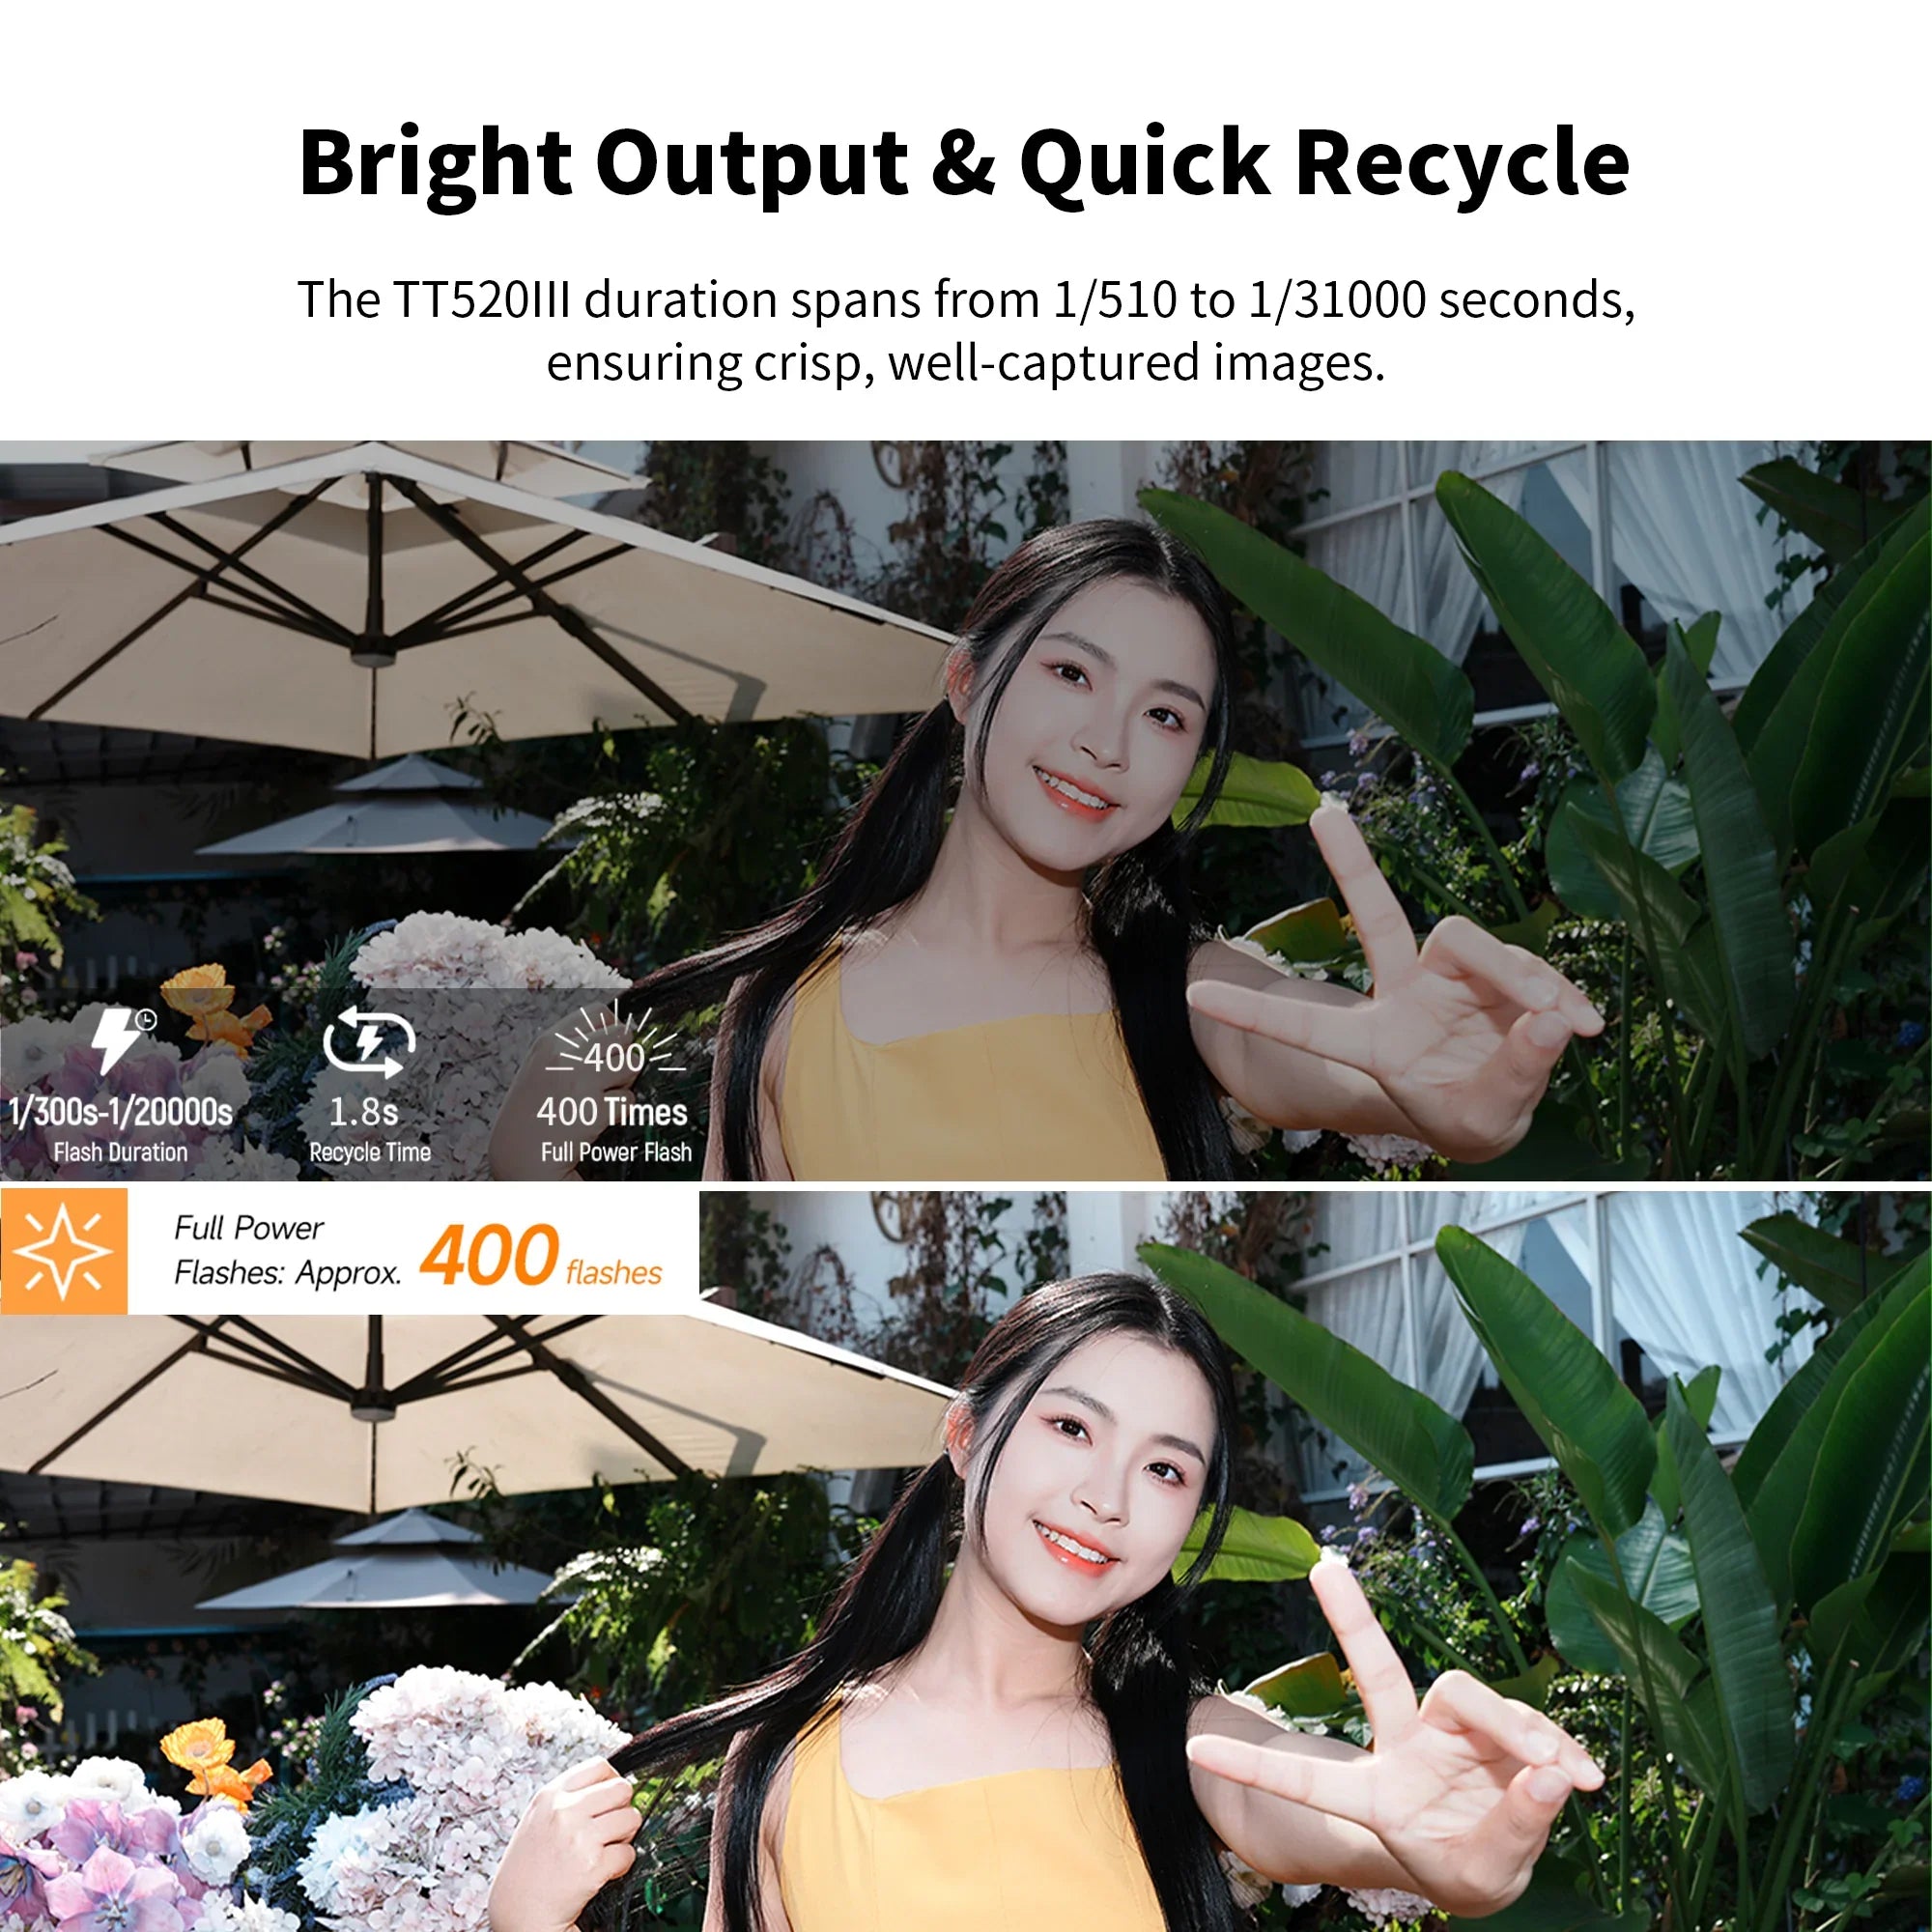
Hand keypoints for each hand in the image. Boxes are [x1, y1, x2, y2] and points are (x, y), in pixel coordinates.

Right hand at [488, 1758, 641, 1931]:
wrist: (517, 1913)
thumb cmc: (527, 1870)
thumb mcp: (538, 1819)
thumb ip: (568, 1798)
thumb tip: (610, 1785)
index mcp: (550, 1795)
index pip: (599, 1766)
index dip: (612, 1781)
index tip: (610, 1798)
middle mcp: (564, 1811)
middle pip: (622, 1788)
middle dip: (623, 1808)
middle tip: (611, 1828)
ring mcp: (579, 1837)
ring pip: (631, 1818)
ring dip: (625, 1836)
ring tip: (607, 1850)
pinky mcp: (592, 1865)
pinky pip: (628, 1854)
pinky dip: (622, 1864)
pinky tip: (604, 1872)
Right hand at [489, 1006, 637, 1179]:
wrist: (518, 1157)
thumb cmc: (532, 1111)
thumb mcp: (540, 1066)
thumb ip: (571, 1047)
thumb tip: (621, 1032)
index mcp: (549, 1042)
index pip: (597, 1013)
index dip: (611, 1029)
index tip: (608, 1047)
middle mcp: (563, 1056)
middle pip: (622, 1034)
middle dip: (623, 1054)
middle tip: (608, 1076)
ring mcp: (578, 1082)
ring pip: (632, 1063)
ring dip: (625, 1082)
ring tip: (602, 1097)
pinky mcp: (593, 1111)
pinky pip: (628, 1100)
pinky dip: (620, 1112)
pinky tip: (597, 1119)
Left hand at [1186, 802, 1601, 1160]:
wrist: (1504, 1104)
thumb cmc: (1470, 1115)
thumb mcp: (1486, 1118)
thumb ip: (1512, 1073)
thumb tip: (1548, 1020)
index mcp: (1374, 1042)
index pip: (1309, 1025)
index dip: (1256, 1014)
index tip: (1196, 995)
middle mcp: (1404, 994)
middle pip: (1378, 916)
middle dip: (1352, 862)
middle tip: (1323, 813)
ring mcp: (1449, 975)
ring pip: (1479, 946)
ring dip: (1525, 983)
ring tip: (1563, 1030)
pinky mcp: (1495, 968)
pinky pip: (1530, 966)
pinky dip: (1560, 996)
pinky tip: (1584, 1026)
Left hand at [1187, 1553, 1603, 1916]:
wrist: (1504, 1858)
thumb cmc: (1468, 1869)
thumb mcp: (1485, 1875)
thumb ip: (1513, 1828)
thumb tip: (1548, 1774)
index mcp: (1377, 1794)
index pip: (1309, 1780)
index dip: (1257, 1765)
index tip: (1193, 1746)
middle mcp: (1404, 1746)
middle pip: (1377, 1670)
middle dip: (1351, 1616)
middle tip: (1322, 1567)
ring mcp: (1446, 1729)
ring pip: (1475, 1699)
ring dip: (1523, 1734)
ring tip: (1565, 1779)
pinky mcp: (1492, 1723)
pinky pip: (1526, 1721)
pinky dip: (1558, 1749)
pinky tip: (1584, 1778)